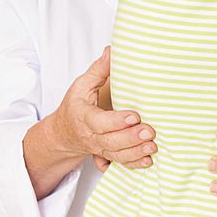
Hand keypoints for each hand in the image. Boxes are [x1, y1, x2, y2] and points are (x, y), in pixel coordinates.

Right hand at [52, 46, 156, 170]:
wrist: (64, 133)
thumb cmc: (75, 106)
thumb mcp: (81, 85)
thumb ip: (98, 70)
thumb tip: (111, 51)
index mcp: (84, 117)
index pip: (99, 122)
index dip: (116, 121)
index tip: (134, 116)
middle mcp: (92, 136)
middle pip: (111, 141)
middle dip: (131, 138)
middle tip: (150, 131)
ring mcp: (99, 149)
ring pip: (117, 155)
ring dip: (136, 153)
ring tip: (153, 146)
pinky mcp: (107, 156)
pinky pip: (120, 163)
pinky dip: (134, 164)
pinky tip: (148, 160)